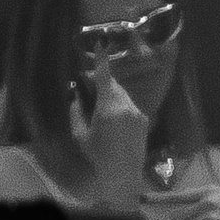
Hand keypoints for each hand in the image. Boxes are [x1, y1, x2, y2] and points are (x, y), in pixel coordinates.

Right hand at [71, 51, 148, 210]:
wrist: (123, 176)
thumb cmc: (97, 157)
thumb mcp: (80, 135)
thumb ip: (76, 111)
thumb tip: (74, 94)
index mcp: (109, 108)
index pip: (105, 78)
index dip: (102, 60)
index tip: (102, 42)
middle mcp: (127, 107)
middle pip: (114, 86)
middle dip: (104, 84)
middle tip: (91, 89)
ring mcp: (138, 113)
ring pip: (123, 96)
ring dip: (112, 96)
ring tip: (101, 111)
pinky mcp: (145, 120)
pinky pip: (130, 106)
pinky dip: (120, 107)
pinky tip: (113, 123)